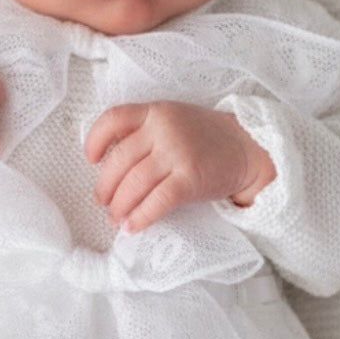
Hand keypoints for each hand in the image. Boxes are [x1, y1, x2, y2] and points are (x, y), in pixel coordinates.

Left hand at [85, 101, 275, 232]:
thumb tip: (107, 165)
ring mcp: (178, 153)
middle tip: (103, 202)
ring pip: (134, 183)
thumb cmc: (205, 138)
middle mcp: (164, 129)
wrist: (248, 148)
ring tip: (116, 218)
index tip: (91, 159)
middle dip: (105, 187)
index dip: (95, 140)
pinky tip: (133, 226)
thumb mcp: (173, 121)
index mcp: (156, 112)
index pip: (113, 119)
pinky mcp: (190, 179)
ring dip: (119, 206)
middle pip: (119, 160)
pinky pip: (156, 201)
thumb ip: (144, 133)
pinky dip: (140, 217)